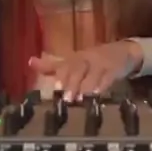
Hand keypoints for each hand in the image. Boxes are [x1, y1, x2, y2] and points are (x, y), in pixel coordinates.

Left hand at [28, 41, 143, 99]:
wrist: (122, 50)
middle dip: (72, 83)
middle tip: (67, 99)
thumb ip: (51, 65)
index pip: (65, 65)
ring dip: (86, 86)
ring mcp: (101, 63)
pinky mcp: (115, 69)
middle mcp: (86, 59)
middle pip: (78, 68)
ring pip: (93, 73)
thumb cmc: (92, 60)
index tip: (56, 88)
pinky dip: (103, 86)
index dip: (61, 75)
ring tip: (80, 100)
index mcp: (74, 58)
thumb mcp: (72, 61)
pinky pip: (109, 77)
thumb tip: (29, 61)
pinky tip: (98, 95)